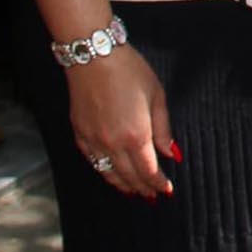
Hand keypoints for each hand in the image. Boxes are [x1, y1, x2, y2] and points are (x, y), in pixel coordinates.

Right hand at [67, 48, 179, 199]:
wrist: (93, 55)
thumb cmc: (129, 71)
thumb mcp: (156, 95)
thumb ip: (163, 129)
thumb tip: (171, 154)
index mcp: (136, 135)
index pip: (148, 171)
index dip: (158, 183)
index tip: (166, 190)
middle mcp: (113, 144)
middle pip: (129, 177)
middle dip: (143, 188)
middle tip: (153, 196)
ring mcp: (93, 141)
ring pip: (108, 174)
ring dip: (123, 186)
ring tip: (134, 192)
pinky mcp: (79, 134)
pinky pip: (93, 162)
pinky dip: (104, 173)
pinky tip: (111, 174)